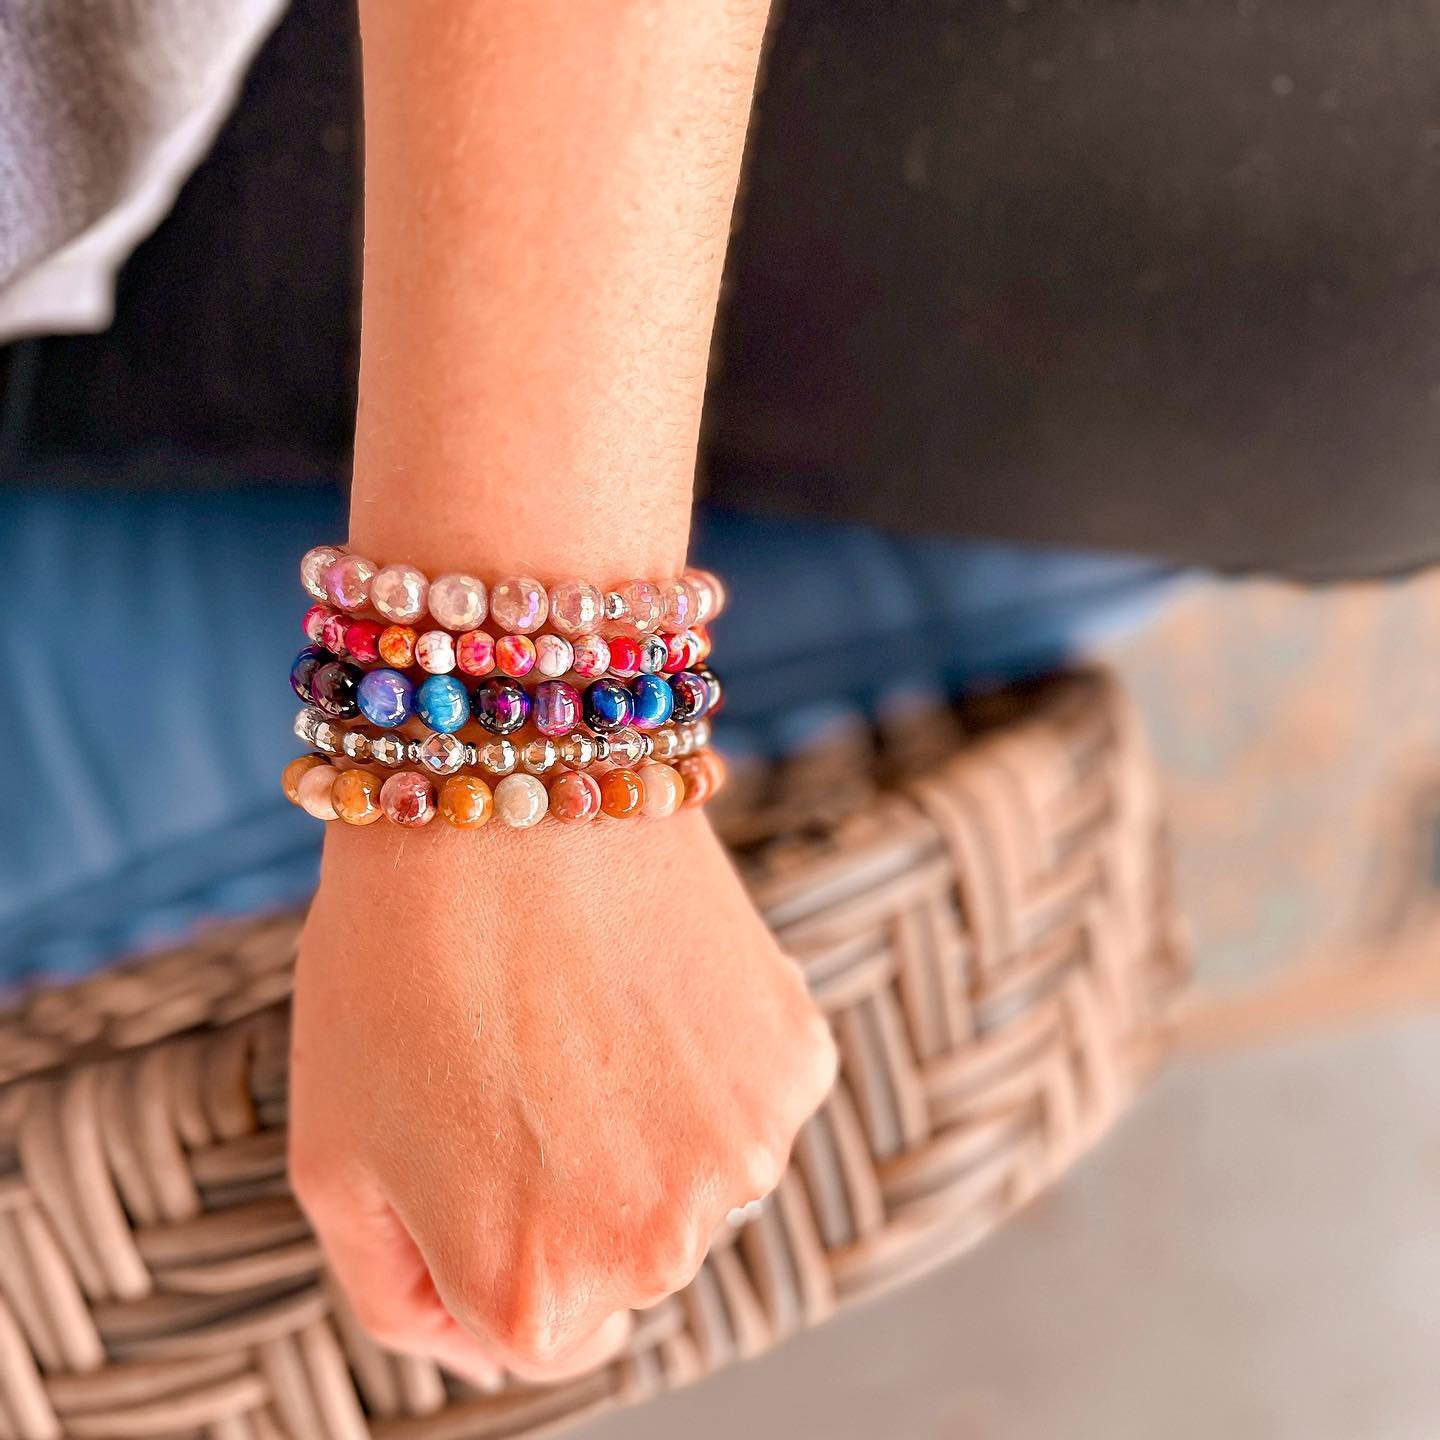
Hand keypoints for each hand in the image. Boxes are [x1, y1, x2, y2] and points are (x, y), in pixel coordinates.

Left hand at [289, 807, 836, 1381]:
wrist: (505, 781)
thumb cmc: (394, 962)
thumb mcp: (333, 1159)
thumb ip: (399, 1295)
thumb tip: (481, 1336)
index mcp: (535, 1294)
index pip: (530, 1339)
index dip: (483, 1240)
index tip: (464, 1142)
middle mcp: (659, 1251)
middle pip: (619, 1265)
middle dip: (566, 1190)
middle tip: (518, 1057)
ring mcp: (746, 1153)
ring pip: (693, 1181)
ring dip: (644, 1125)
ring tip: (582, 1007)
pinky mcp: (797, 1058)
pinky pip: (746, 1098)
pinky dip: (705, 1058)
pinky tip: (647, 977)